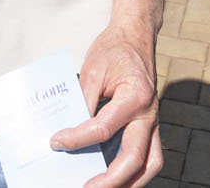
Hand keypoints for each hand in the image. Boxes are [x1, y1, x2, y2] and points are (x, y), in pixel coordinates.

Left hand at [50, 23, 161, 187]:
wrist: (136, 36)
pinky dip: (135, 173)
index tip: (55, 142)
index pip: (103, 127)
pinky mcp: (150, 126)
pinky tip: (114, 179)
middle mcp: (149, 113)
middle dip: (109, 179)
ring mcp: (153, 122)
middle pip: (135, 157)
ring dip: (129, 182)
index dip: (77, 138)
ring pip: (150, 164)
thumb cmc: (114, 50)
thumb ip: (83, 100)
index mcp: (135, 95)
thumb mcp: (93, 68)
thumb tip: (67, 131)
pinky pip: (149, 156)